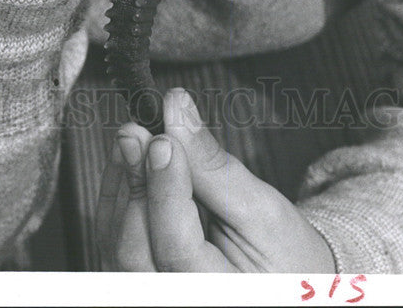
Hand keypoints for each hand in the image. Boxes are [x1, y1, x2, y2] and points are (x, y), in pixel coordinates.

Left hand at [97, 88, 336, 271]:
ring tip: (133, 138)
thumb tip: (177, 113)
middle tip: (136, 131)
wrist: (288, 283)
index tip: (163, 139)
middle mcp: (177, 301)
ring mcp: (153, 292)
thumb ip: (214, 166)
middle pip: (136, 250)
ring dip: (121, 185)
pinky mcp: (140, 278)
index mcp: (219, 294)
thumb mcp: (262, 208)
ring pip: (117, 245)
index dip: (165, 191)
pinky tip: (129, 160)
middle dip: (135, 184)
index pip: (177, 249)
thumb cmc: (283, 252)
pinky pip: (114, 242)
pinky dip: (118, 197)